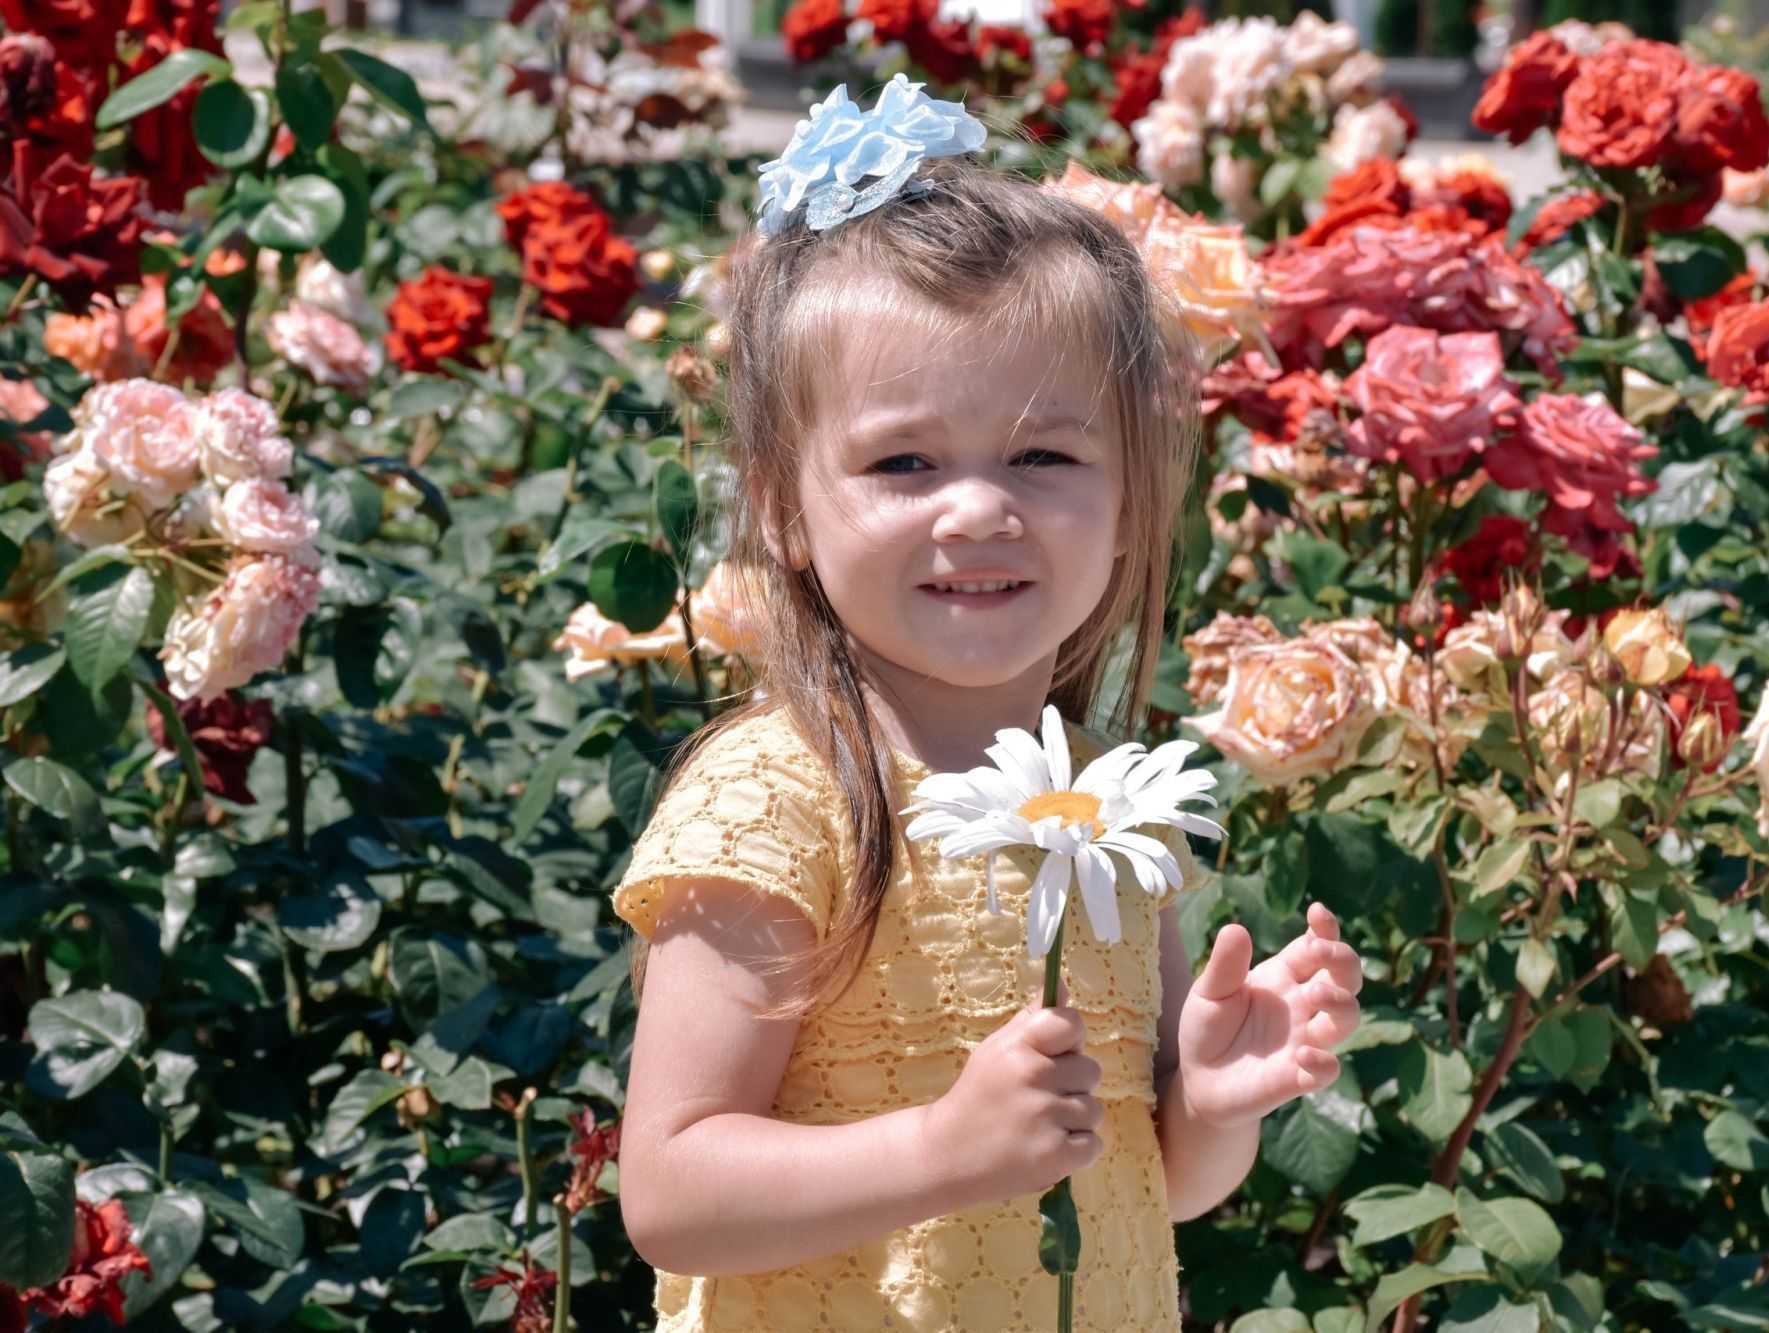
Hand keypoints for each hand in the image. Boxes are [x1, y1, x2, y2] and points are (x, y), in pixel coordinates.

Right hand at [924, 978, 1103, 1204]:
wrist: (948, 1155)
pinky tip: (1046, 1148)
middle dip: (1072, 1084)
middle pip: (1090, 1070)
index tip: (1056, 1053)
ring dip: (1074, 1120)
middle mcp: (1034, 1078)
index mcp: (1019, 1047)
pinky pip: (1093, 1144)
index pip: (1071, 1023)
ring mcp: (1046, 1118)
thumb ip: (1034, 1018)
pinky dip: (1076, 1150)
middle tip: (1038, 1098)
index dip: (1070, 1039)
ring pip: (1093, 1110)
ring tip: (1040, 1127)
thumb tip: (1060, 983)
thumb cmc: (979, 1095)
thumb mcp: (998, 1049)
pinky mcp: (1056, 1156)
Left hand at [1176, 902, 1362, 1127]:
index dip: (1326, 929)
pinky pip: (1328, 1070)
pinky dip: (1324, 1062)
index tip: (1318, 912)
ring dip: (1341, 1003)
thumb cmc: (1207, 1029)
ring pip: (1347, 1019)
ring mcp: (1305, 1039)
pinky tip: (1303, 1054)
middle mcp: (1303, 1005)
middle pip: (1344, 977)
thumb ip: (1225, 964)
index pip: (1316, 947)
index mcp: (1283, 976)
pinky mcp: (1299, 1076)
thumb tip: (1236, 928)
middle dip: (1343, 959)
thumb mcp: (1209, 992)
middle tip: (1321, 951)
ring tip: (1317, 994)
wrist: (1199, 1080)